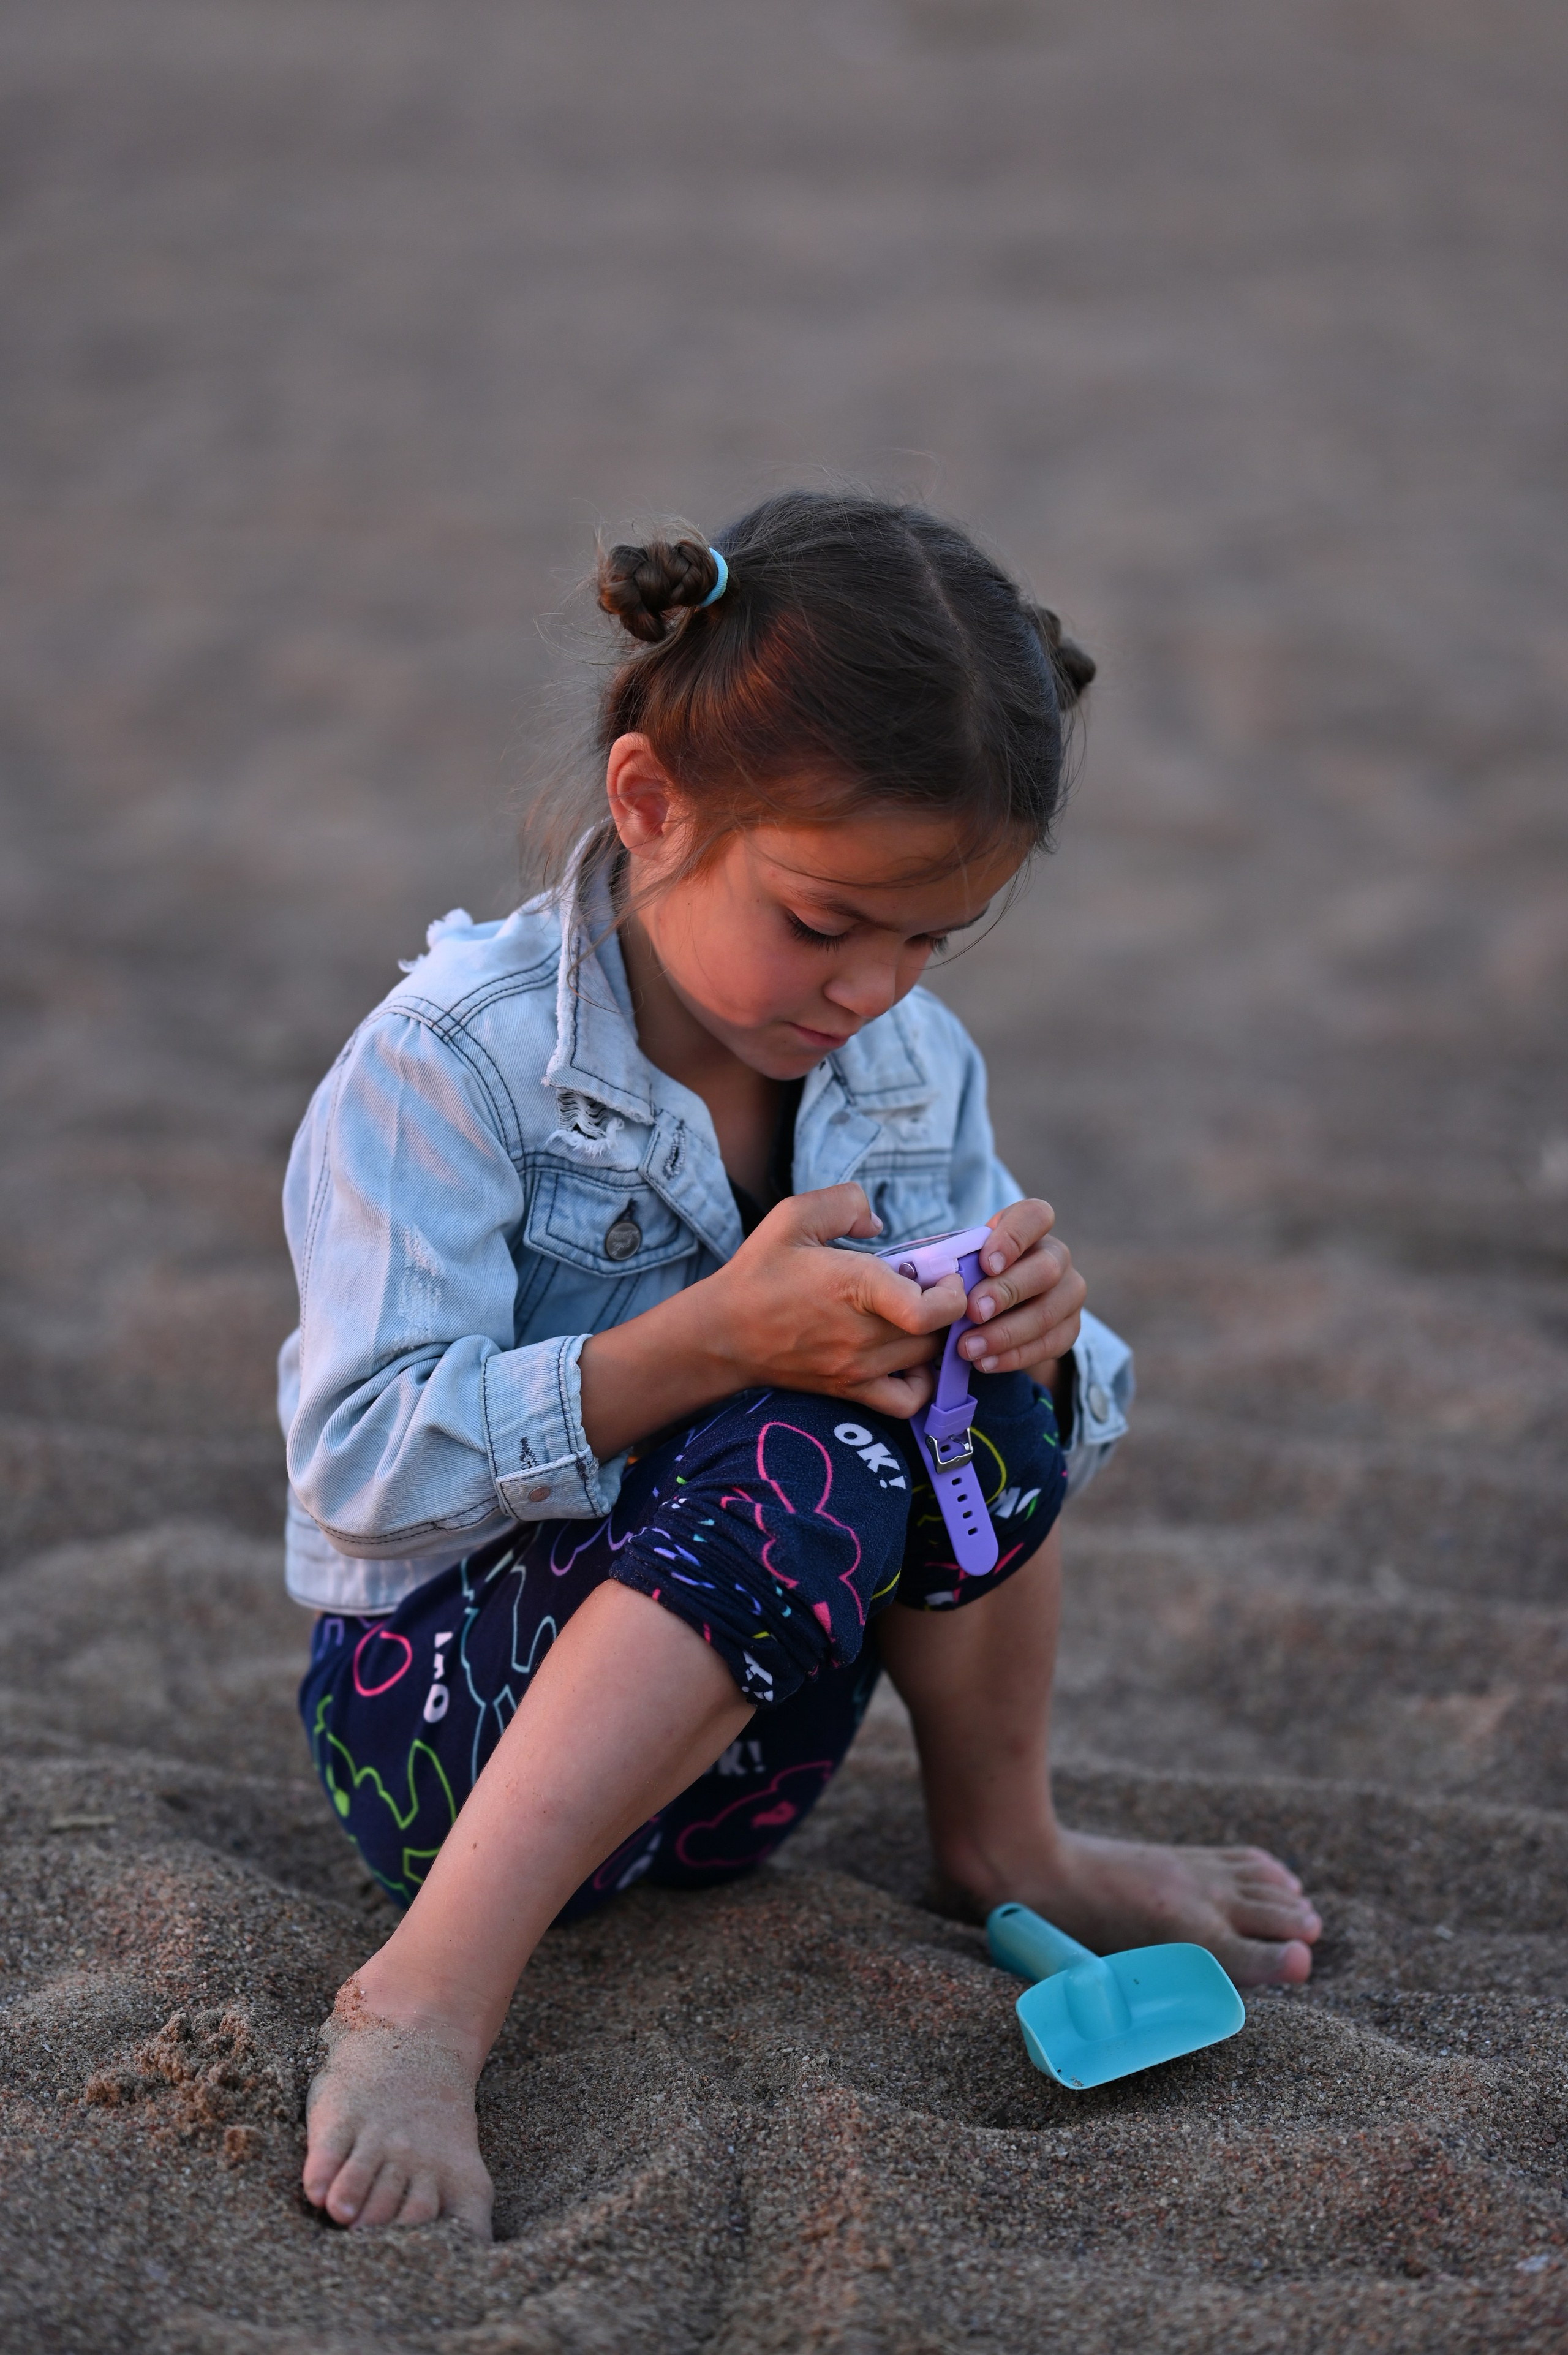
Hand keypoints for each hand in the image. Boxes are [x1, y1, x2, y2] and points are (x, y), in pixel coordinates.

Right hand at [703, 1183, 965, 1419]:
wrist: (721, 1333)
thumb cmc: (758, 1273)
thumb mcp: (793, 1216)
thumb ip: (844, 1203)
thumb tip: (878, 1222)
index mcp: (855, 1288)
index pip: (930, 1311)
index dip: (952, 1293)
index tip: (943, 1273)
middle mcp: (862, 1335)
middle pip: (938, 1333)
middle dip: (947, 1308)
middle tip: (932, 1287)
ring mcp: (858, 1368)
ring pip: (928, 1361)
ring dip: (936, 1337)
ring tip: (920, 1315)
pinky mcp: (850, 1390)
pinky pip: (907, 1401)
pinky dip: (923, 1383)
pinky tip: (911, 1357)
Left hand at [955, 1199, 1085, 1377]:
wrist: (1000, 1315)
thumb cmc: (973, 1279)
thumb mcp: (964, 1264)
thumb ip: (958, 1265)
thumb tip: (935, 1285)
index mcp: (1030, 1229)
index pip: (1035, 1216)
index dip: (1013, 1237)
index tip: (986, 1263)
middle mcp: (1056, 1256)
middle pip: (1046, 1269)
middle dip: (1006, 1292)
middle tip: (972, 1312)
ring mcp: (1069, 1293)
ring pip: (1048, 1312)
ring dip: (1005, 1333)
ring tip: (968, 1348)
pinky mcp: (1071, 1328)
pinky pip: (1051, 1344)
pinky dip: (1014, 1356)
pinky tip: (985, 1363)